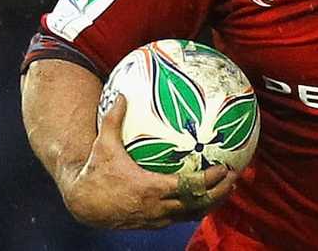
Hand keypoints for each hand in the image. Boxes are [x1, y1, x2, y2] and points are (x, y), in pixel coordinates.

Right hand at [61, 94, 238, 228]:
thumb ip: (114, 120)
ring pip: (191, 214)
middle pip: (197, 204)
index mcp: (150, 188)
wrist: (83, 204)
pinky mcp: (153, 223)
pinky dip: (196, 208)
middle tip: (234, 177)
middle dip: (219, 192)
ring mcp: (156, 218)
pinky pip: (181, 217)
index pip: (188, 186)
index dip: (209, 180)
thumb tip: (122, 95)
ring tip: (227, 188)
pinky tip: (204, 196)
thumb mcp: (104, 145)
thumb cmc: (95, 173)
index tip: (224, 168)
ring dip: (211, 202)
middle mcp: (157, 207)